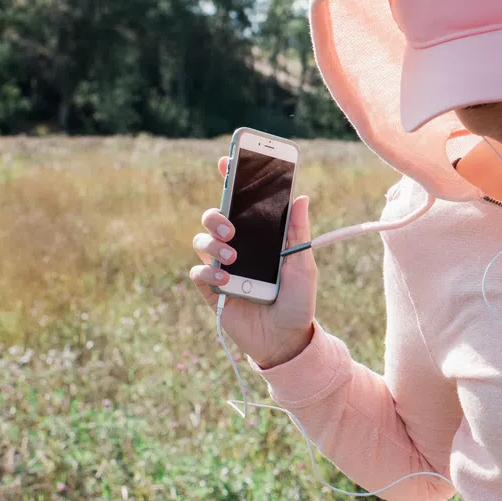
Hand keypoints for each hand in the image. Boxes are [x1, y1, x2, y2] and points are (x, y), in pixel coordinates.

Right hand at [188, 154, 318, 368]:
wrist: (288, 340)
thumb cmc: (298, 302)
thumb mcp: (303, 265)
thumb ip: (297, 233)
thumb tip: (301, 197)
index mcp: (259, 236)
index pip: (241, 203)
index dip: (232, 180)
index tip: (227, 160)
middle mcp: (237, 247)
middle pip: (214, 217)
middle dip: (216, 215)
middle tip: (231, 225)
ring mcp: (221, 268)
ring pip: (201, 242)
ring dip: (212, 245)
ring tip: (233, 258)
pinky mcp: (212, 292)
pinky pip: (198, 274)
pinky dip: (208, 273)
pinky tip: (225, 280)